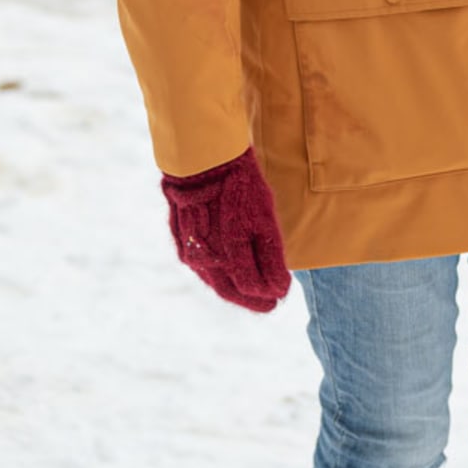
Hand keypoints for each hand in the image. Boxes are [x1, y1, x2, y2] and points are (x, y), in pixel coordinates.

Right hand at [160, 147, 291, 311]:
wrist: (204, 163)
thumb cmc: (240, 186)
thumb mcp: (264, 217)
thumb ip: (270, 257)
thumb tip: (278, 288)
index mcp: (233, 254)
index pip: (255, 287)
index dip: (272, 293)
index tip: (283, 292)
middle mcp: (210, 261)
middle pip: (233, 292)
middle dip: (254, 300)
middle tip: (270, 304)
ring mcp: (193, 254)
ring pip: (216, 283)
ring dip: (236, 292)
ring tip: (253, 294)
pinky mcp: (184, 246)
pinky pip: (203, 270)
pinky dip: (219, 277)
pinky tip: (230, 276)